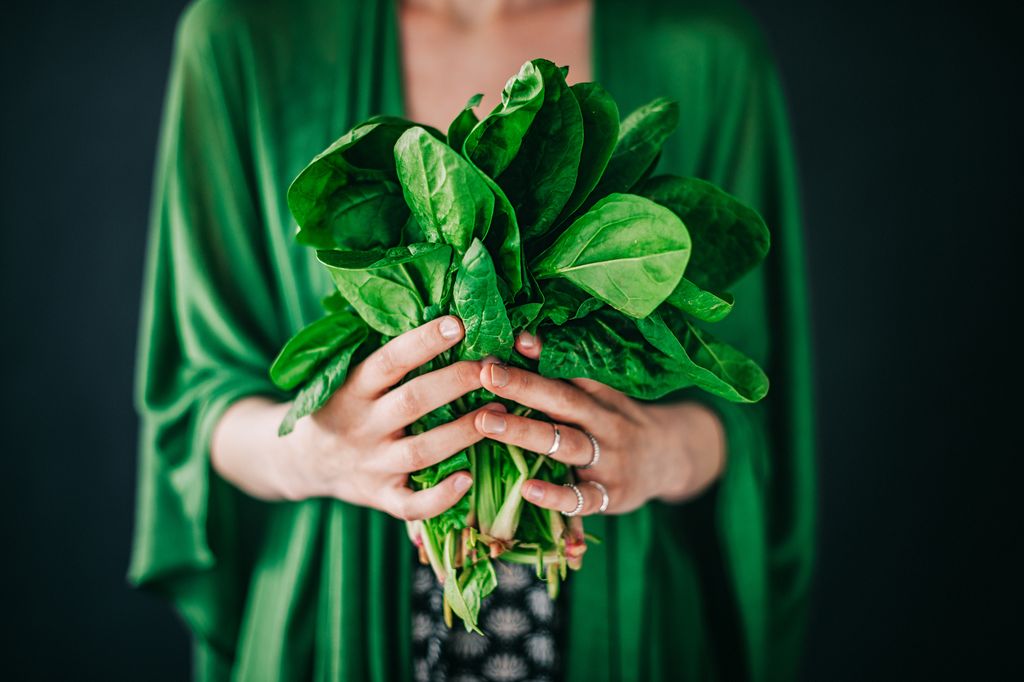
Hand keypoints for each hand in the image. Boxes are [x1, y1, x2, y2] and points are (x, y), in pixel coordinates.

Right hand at [221, 316, 498, 519]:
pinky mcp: (380, 498)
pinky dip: (441, 496)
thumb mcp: (350, 376)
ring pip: (422, 451)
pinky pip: (412, 505)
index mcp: (352, 388)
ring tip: (502, 413)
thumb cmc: (343, 406)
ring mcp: (371, 464)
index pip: (389, 360)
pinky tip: (469, 479)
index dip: (423, 342)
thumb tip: (441, 307)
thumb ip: (389, 357)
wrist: (303, 461)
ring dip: (464, 432)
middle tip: (495, 367)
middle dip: (457, 382)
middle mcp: (362, 425)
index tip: (458, 323)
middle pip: (413, 402)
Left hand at [472, 332, 725, 515]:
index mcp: (601, 396)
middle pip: (563, 401)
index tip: (512, 339)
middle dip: (523, 386)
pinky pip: (582, 498)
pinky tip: (526, 489)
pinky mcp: (610, 496)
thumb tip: (520, 339)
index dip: (542, 355)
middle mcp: (605, 423)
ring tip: (486, 422)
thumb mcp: (600, 396)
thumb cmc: (617, 423)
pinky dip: (555, 495)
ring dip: (525, 432)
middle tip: (486, 374)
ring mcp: (609, 460)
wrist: (671, 460)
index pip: (571, 371)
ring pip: (566, 444)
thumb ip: (564, 375)